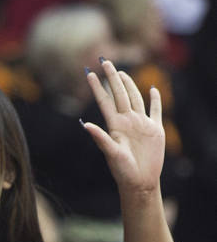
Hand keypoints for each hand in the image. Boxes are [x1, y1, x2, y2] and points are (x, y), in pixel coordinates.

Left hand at [83, 59, 164, 201]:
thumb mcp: (111, 154)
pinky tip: (152, 89)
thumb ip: (100, 138)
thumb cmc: (122, 171)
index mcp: (114, 125)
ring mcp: (141, 124)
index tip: (88, 73)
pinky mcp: (155, 130)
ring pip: (135, 99)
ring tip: (121, 72)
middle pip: (119, 94)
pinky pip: (156, 111)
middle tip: (105, 60)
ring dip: (129, 85)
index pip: (104, 101)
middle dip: (112, 78)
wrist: (140, 181)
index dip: (96, 87)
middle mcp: (126, 122)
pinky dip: (155, 100)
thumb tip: (85, 124)